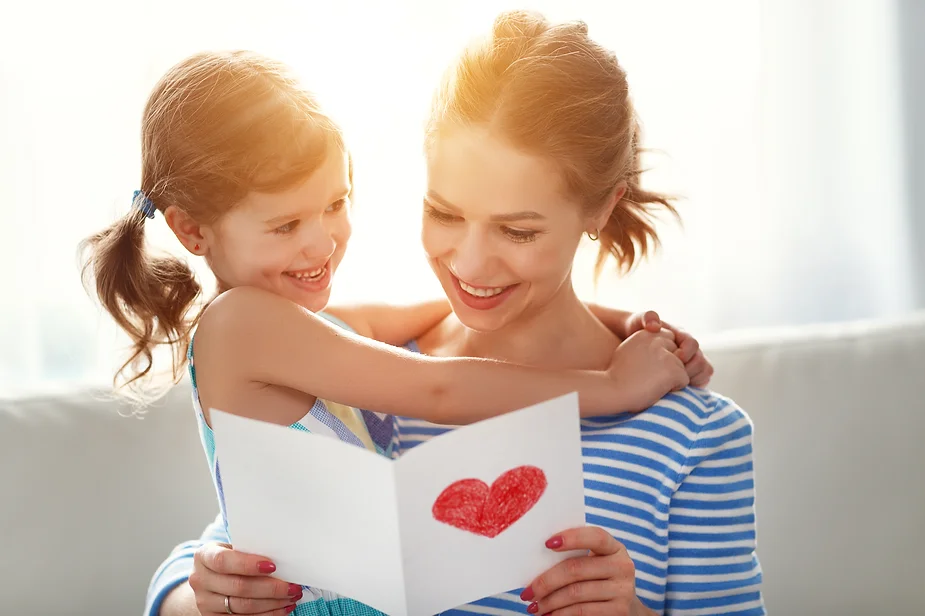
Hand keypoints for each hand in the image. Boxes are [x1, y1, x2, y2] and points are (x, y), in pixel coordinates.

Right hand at [188, 542, 301, 614]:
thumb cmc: (228, 559)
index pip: (224, 561)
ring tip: (292, 597)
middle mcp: (200, 580)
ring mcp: (205, 603)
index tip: (272, 566)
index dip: (248, 564)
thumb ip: (249, 550)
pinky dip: (267, 615)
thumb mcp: (232, 548)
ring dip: (273, 603)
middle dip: (271, 588)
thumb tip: (282, 555)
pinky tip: (282, 608)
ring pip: (243, 606)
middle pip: (238, 587)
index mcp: (204, 556)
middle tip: (293, 586)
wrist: (208, 581)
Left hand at [520, 527, 650, 615]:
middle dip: (546, 581)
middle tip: (527, 592)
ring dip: (549, 602)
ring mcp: (622, 591)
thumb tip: (536, 561)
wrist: (625, 606)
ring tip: (534, 606)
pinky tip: (549, 615)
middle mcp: (622, 567)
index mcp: (614, 548)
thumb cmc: (598, 578)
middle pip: (576, 569)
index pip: (595, 537)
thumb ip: (575, 556)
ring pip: (575, 593)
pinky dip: (560, 614)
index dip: (571, 538)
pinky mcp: (618, 611)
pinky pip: (582, 612)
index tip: (547, 543)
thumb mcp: (595, 562)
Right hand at [608, 328, 688, 411]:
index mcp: (645, 334)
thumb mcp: (626, 351)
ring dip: (671, 378)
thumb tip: (657, 352)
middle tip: (650, 376)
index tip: (648, 367)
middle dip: (670, 365)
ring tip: (651, 383)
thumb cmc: (616, 377)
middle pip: (678, 352)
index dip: (662, 356)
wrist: (611, 390)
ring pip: (682, 367)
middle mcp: (657, 340)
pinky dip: (675, 388)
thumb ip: (643, 346)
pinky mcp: (674, 369)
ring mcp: (667, 354)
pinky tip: (657, 389)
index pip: (668, 340)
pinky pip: (685, 380)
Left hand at [623, 310, 713, 386]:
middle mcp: (687, 348)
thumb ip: (646, 318)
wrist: (625, 344)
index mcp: (679, 335)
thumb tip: (655, 324)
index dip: (686, 352)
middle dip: (691, 369)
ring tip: (678, 384)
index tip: (676, 359)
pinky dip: (693, 386)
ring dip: (694, 378)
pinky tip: (678, 389)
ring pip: (704, 371)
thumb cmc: (633, 331)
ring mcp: (688, 362)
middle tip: (676, 376)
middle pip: (701, 360)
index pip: (692, 344)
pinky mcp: (685, 374)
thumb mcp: (636, 322)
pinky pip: (699, 381)